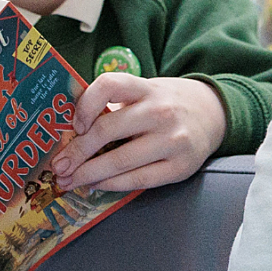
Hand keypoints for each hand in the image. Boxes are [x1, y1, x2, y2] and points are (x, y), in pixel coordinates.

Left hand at [51, 73, 226, 192]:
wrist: (213, 114)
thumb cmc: (167, 103)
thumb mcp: (144, 91)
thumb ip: (113, 101)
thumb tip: (67, 122)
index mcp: (147, 88)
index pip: (109, 85)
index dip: (85, 104)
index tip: (74, 125)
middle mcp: (160, 111)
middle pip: (107, 130)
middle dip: (76, 152)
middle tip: (58, 166)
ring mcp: (172, 140)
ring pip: (120, 161)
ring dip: (88, 174)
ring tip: (70, 180)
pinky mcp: (179, 167)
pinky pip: (137, 180)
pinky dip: (111, 185)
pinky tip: (97, 184)